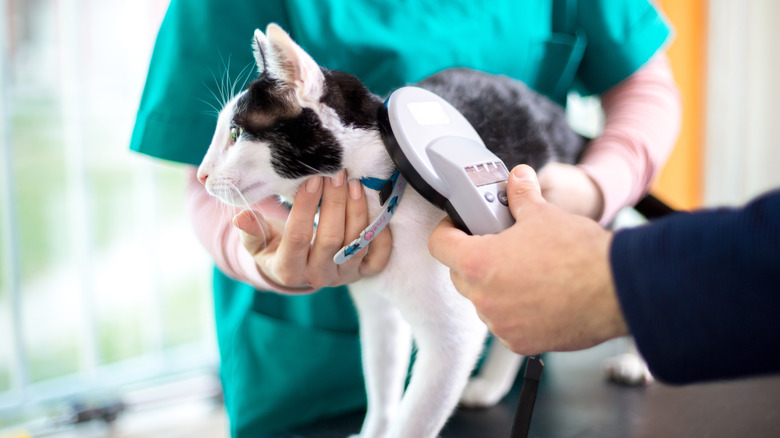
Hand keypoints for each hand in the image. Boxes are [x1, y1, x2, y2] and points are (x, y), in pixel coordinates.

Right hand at [233, 170, 391, 291]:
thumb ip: (251, 230)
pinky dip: (381, 234)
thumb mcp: (257, 243)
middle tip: (337, 173)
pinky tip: (375, 208)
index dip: (305, 207)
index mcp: (288, 270)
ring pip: (356, 244)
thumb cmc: (275, 249)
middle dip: (335, 202)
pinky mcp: (363, 273)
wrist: (296, 271)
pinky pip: (378, 258)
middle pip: (331, 238)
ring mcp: (343, 276)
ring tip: (353, 182)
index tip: (311, 179)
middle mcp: (318, 277)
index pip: (298, 237)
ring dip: (357, 211)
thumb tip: (241, 217)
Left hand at [428, 165, 627, 354]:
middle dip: (473, 258)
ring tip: (526, 271)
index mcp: (478, 263)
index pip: (438, 245)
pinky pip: (505, 323)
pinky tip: (539, 295)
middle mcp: (483, 298)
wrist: (617, 291)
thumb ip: (521, 195)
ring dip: (495, 286)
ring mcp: (500, 324)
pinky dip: (515, 311)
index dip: (448, 230)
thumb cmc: (579, 254)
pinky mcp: (519, 343)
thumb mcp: (544, 214)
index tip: (460, 225)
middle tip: (499, 244)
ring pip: (484, 300)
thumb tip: (518, 178)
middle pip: (459, 274)